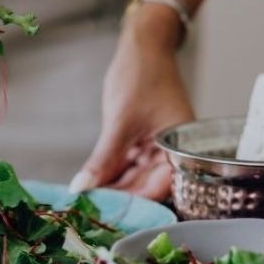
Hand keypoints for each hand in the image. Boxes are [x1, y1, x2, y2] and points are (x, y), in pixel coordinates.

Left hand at [69, 6, 193, 199]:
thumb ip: (103, 159)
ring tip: (87, 202)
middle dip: (119, 200)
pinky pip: (126, 165)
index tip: (108, 217)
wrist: (143, 46)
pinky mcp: (141, 142)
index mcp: (180, 150)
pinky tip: (91, 185)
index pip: (160, 188)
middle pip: (146, 187)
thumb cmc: (140, 77)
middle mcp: (172, 153)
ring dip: (112, 188)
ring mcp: (156, 148)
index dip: (134, 204)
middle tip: (91, 214)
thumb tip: (82, 188)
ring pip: (133, 178)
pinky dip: (110, 173)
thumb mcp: (120, 122)